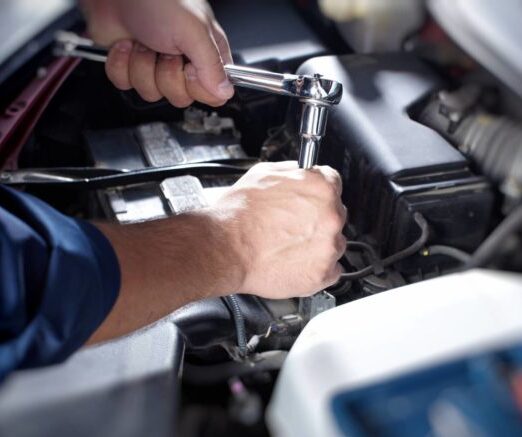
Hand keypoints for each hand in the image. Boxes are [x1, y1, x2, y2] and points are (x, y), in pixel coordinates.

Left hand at [81, 0, 233, 106]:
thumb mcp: (194, 30)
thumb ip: (212, 65)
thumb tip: (225, 92)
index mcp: (207, 54)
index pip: (213, 94)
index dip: (198, 88)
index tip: (190, 69)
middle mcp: (183, 63)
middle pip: (180, 97)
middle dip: (166, 75)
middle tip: (165, 51)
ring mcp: (155, 66)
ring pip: (151, 93)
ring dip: (142, 66)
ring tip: (144, 42)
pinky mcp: (130, 66)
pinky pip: (126, 84)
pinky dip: (121, 64)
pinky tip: (126, 45)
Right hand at [215, 161, 346, 297]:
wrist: (225, 249)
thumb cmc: (239, 215)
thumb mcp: (264, 174)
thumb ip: (293, 172)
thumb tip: (301, 174)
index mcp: (320, 187)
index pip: (333, 184)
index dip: (317, 193)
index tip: (310, 201)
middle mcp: (331, 216)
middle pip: (335, 214)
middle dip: (317, 219)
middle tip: (292, 226)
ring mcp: (328, 247)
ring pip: (334, 243)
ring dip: (318, 244)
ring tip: (289, 246)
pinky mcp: (322, 274)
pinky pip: (331, 270)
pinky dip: (316, 268)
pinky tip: (295, 262)